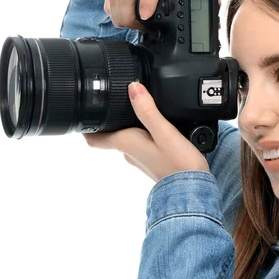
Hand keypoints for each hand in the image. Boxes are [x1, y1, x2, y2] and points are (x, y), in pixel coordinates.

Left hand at [84, 82, 209, 182]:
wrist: (195, 191)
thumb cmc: (179, 165)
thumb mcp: (165, 132)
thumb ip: (148, 110)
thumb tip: (132, 87)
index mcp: (127, 143)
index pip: (94, 139)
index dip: (85, 127)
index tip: (83, 112)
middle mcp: (130, 153)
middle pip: (112, 136)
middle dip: (111, 120)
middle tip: (114, 100)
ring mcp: (142, 159)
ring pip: (128, 140)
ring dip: (129, 126)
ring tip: (138, 109)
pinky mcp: (155, 162)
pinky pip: (142, 145)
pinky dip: (144, 134)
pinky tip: (157, 129)